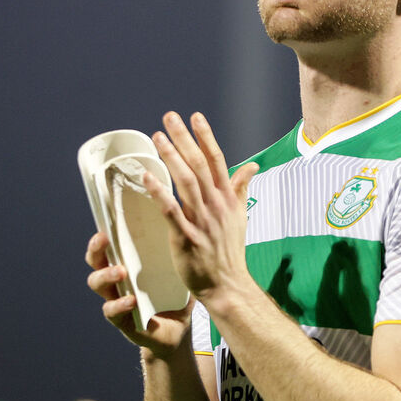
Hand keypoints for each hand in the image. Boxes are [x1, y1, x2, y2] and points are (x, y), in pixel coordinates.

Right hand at [85, 231, 193, 358]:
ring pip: (97, 284)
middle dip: (96, 249)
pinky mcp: (121, 320)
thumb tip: (184, 220)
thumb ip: (178, 249)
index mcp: (127, 263)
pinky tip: (131, 301)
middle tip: (104, 240)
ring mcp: (116, 299)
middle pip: (96, 261)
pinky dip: (119, 305)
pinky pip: (112, 311)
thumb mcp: (179, 270)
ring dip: (106, 275)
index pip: (109, 245)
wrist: (180, 328)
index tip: (106, 224)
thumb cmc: (177, 294)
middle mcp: (116, 280)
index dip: (103, 234)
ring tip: (121, 271)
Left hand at [145, 111, 259, 300]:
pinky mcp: (186, 237)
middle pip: (199, 165)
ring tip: (158, 138)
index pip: (217, 160)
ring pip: (186, 182)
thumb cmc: (230, 250)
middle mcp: (216, 205)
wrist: (226, 284)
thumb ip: (241, 188)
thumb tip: (252, 165)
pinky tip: (149, 176)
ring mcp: (202, 221)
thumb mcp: (240, 215)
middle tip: (169, 117)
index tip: (195, 116)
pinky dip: (160, 192)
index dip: (206, 137)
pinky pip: (172, 211)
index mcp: (228, 198)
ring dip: (171, 157)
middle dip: (184, 138)